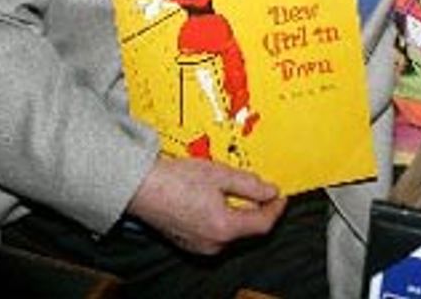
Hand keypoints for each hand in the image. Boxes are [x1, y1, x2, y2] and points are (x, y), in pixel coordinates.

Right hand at [127, 156, 285, 254]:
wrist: (140, 188)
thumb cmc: (175, 180)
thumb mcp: (220, 174)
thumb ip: (250, 184)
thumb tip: (270, 191)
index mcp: (224, 228)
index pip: (263, 224)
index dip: (276, 208)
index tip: (280, 195)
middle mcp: (213, 243)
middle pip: (248, 229)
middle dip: (258, 210)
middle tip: (261, 190)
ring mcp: (199, 246)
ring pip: (232, 232)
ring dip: (240, 214)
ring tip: (236, 191)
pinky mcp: (189, 243)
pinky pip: (215, 233)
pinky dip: (223, 218)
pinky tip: (217, 200)